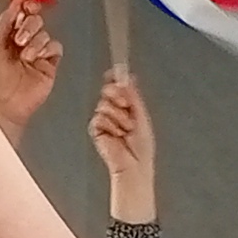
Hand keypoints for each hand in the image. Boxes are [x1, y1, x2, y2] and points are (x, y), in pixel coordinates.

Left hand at [0, 0, 65, 143]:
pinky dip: (47, 48)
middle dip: (30, 24)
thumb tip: (15, 3)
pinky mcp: (48, 65)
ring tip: (25, 54)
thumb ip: (4, 23)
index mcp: (5, 36)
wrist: (2, 106)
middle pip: (35, 20)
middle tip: (21, 36)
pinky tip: (36, 58)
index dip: (24, 6)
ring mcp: (36, 54)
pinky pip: (55, 47)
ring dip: (36, 40)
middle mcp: (21, 43)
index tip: (25, 5)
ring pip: (45, 32)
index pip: (19, 14)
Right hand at [89, 60, 157, 220]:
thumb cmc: (141, 147)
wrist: (134, 165)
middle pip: (109, 90)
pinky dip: (110, 126)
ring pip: (104, 104)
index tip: (116, 72)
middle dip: (118, 95)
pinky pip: (99, 118)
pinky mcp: (96, 129)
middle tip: (127, 106)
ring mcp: (105, 120)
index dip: (116, 79)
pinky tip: (117, 135)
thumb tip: (128, 77)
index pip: (119, 87)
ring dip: (118, 116)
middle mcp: (115, 111)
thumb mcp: (141, 115)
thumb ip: (133, 95)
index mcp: (128, 106)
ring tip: (125, 129)